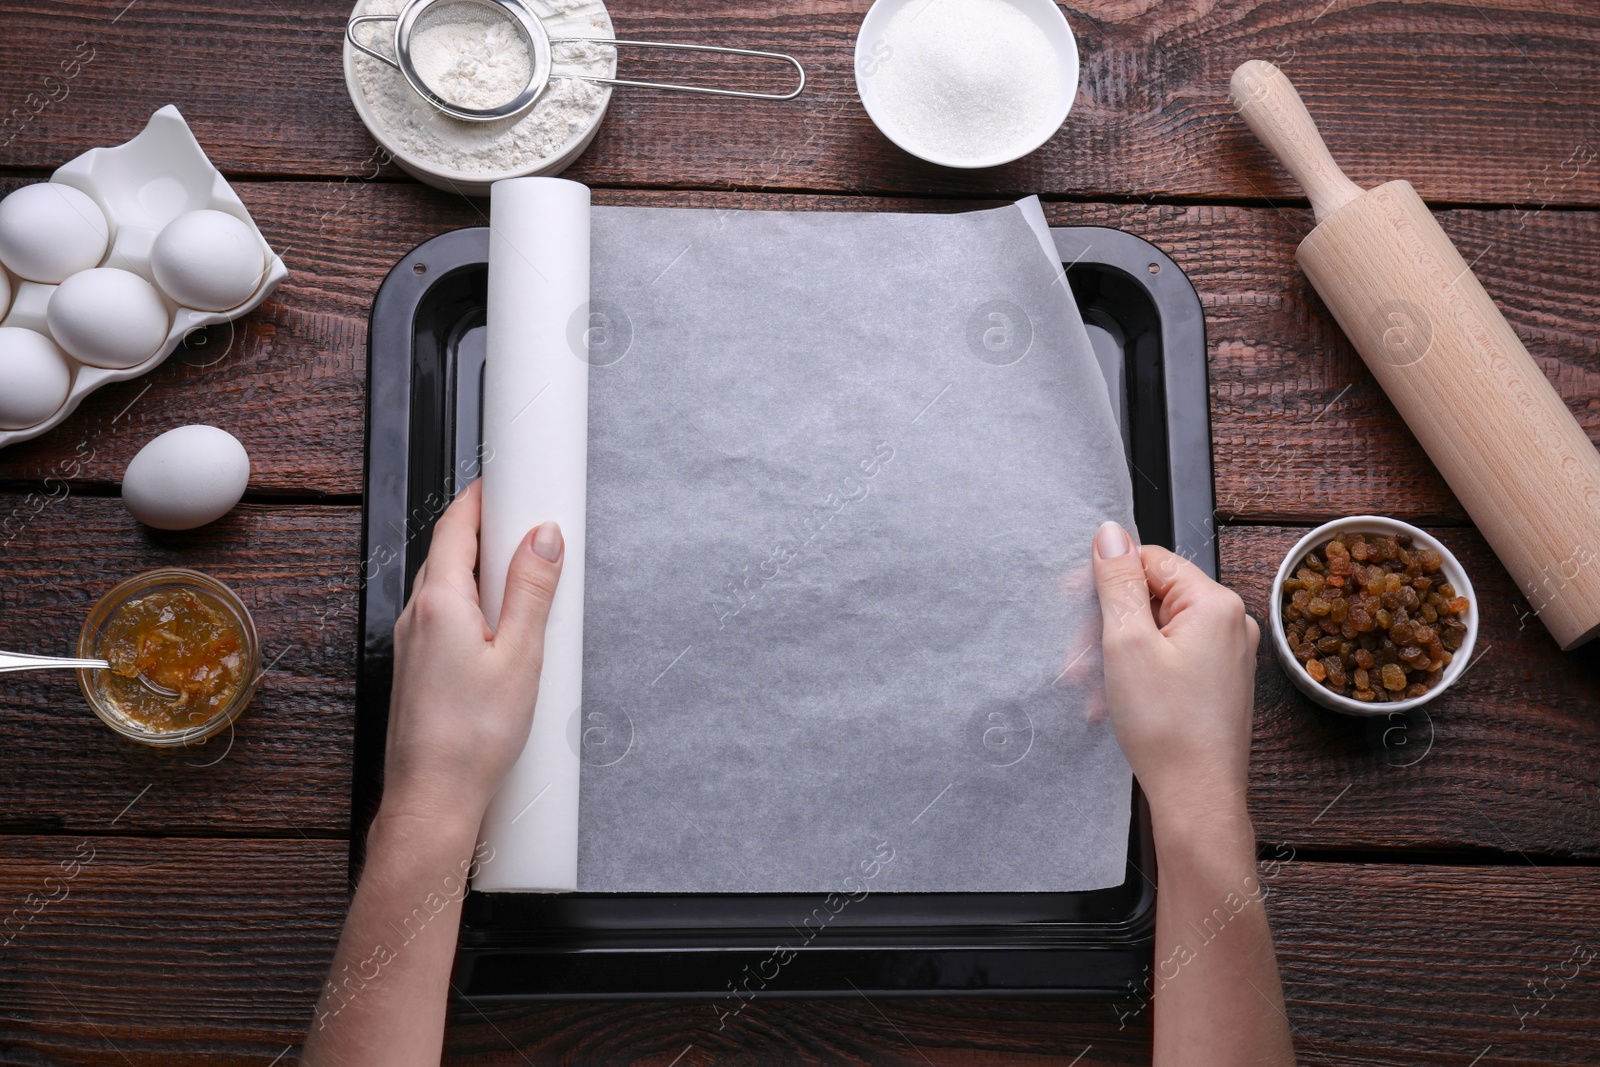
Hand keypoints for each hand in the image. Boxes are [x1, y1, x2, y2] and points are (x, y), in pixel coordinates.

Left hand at [381, 480, 564, 825]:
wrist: (434, 800)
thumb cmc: (473, 738)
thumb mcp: (523, 656)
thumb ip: (533, 591)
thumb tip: (543, 538)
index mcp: (439, 602)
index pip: (454, 526)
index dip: (480, 497)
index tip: (506, 482)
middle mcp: (416, 617)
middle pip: (450, 553)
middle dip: (488, 534)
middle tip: (529, 529)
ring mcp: (412, 645)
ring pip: (448, 589)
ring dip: (483, 575)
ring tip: (527, 585)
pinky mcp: (418, 671)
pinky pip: (446, 621)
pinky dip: (476, 610)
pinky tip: (506, 636)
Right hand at [1090, 521, 1259, 822]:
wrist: (1197, 797)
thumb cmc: (1167, 727)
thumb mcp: (1127, 644)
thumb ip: (1117, 583)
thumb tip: (1110, 533)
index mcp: (1215, 604)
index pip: (1151, 561)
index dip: (1107, 580)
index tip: (1074, 604)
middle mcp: (1231, 623)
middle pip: (1154, 597)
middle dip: (1109, 625)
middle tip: (1078, 657)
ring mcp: (1229, 655)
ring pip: (1158, 631)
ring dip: (1118, 653)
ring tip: (1093, 687)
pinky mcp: (1220, 682)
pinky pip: (1172, 658)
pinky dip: (1139, 672)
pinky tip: (1114, 700)